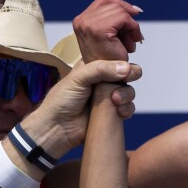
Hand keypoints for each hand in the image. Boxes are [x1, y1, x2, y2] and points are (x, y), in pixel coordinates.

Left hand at [18, 61, 139, 160]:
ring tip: (115, 101)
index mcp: (93, 67)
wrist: (57, 128)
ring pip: (128, 91)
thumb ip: (102, 69)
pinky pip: (127, 109)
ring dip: (127, 95)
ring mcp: (107, 98)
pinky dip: (127, 109)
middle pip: (126, 74)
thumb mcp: (79, 77)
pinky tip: (119, 112)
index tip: (126, 68)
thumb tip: (127, 68)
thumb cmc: (61, 100)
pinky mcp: (111, 114)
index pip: (114, 58)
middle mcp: (102, 81)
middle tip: (122, 83)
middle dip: (129, 78)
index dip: (122, 61)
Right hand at [73, 0, 143, 62]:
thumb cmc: (107, 61)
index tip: (133, 16)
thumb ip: (110, 13)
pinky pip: (123, 18)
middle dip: (128, 16)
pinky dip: (132, 29)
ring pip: (120, 9)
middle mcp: (82, 20)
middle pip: (113, 0)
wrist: (103, 82)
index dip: (123, 5)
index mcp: (82, 20)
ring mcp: (88, 25)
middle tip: (133, 35)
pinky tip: (131, 43)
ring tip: (130, 42)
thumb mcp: (109, 32)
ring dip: (131, 26)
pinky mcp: (98, 30)